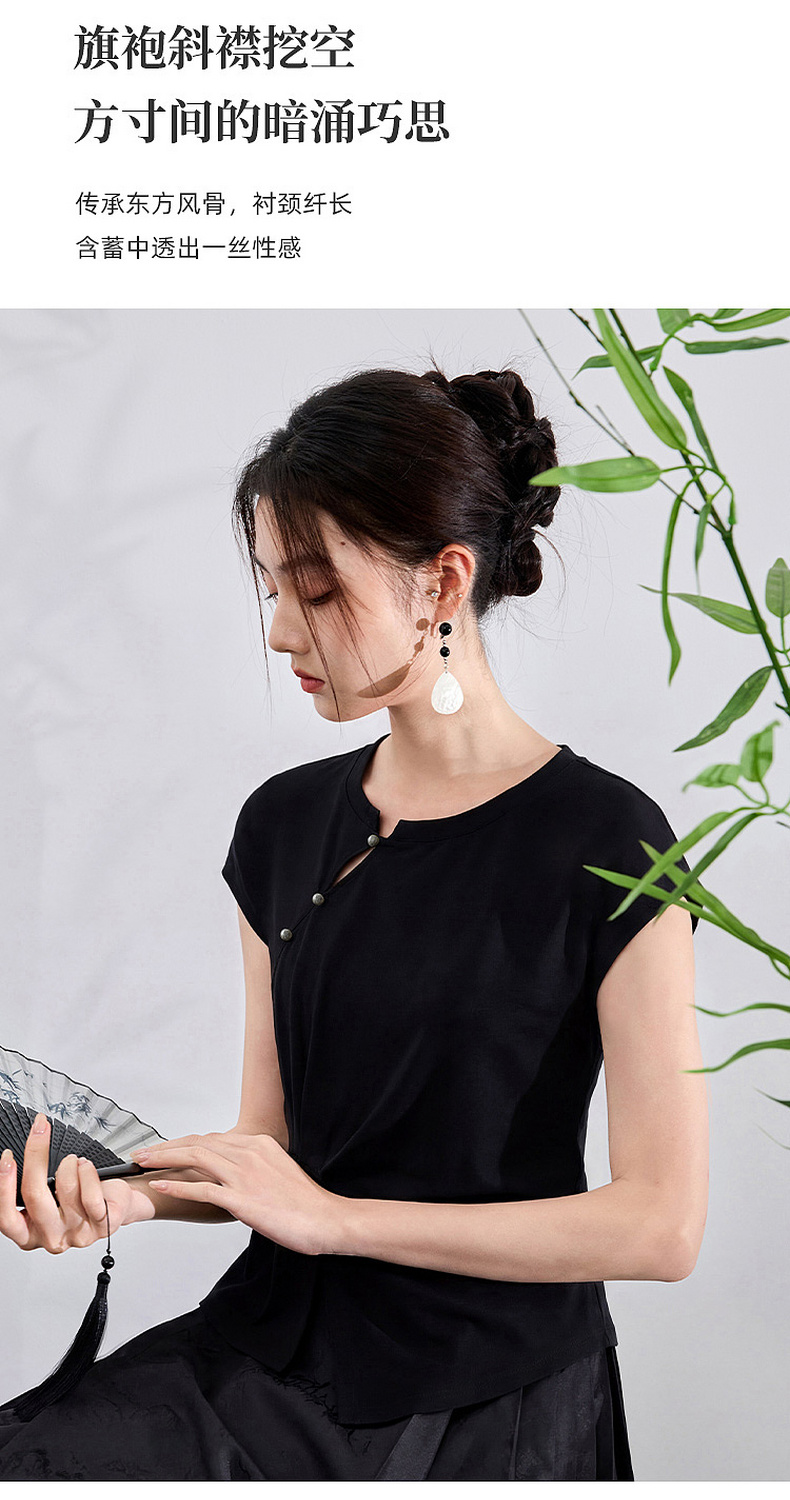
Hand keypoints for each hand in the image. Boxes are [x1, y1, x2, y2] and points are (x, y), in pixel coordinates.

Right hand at [0, 1113, 135, 1253]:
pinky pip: (91, 1195)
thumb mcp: (48, 1195)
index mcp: (30, 1234)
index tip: (8, 1157)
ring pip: (65, 1187)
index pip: (7, 1217)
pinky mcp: (101, 1226)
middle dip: (35, 1155)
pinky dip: (87, 1172)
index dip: (5, 1186)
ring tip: (74, 1161)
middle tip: (40, 1130)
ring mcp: (77, 1234)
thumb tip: (19, 1156)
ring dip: (69, 1163)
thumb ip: (33, 1186)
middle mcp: (52, 1237)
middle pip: (34, 1195)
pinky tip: (86, 1167)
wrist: (117, 1202)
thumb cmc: (79, 1196)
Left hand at [129, 1130, 349, 1255]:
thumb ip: (254, 1167)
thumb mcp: (278, 1172)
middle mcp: (249, 1153)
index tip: (164, 1151)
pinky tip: (159, 1186)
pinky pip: (202, 1188)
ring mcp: (245, 1175)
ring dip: (164, 1160)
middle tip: (141, 1154)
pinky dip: (177, 1186)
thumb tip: (234, 1173)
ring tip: (142, 1164)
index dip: (182, 1144)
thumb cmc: (304, 1202)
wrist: (325, 1219)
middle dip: (166, 1147)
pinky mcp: (242, 1199)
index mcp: (258, 1144)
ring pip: (196, 1158)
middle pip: (198, 1143)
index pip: (210, 1139)